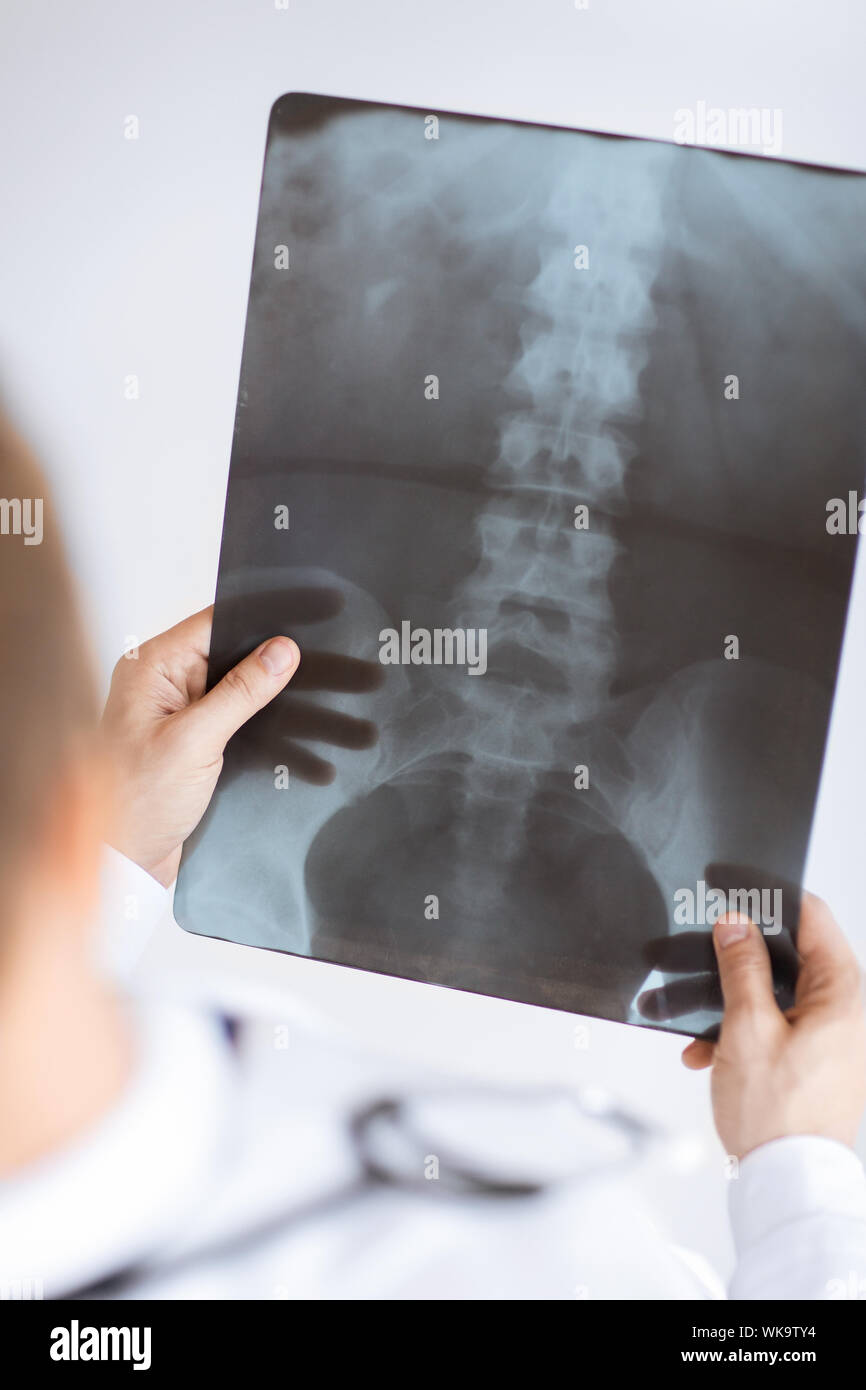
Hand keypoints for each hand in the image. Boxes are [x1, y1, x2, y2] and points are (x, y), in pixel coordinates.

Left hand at [101, 608, 299, 885]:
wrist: (121, 862)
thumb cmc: (133, 804)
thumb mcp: (194, 742)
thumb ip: (241, 693)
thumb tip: (281, 652)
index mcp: (150, 668)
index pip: (214, 623)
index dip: (260, 620)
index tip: (305, 619)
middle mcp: (162, 684)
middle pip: (229, 654)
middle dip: (272, 661)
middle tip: (320, 663)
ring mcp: (177, 713)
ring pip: (237, 689)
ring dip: (271, 698)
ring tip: (317, 700)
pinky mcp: (191, 741)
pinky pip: (234, 719)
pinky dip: (261, 725)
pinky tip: (293, 734)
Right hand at [681, 894, 865, 1158]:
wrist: (786, 1183)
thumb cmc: (778, 1115)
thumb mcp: (747, 1027)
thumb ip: (741, 968)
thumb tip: (737, 925)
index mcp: (843, 994)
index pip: (813, 918)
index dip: (771, 899)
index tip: (737, 891)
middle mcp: (847, 1013)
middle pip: (792, 957)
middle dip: (742, 960)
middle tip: (708, 953)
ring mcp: (834, 1040)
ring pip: (779, 995)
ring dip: (735, 1003)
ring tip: (701, 1021)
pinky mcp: (817, 1064)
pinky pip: (778, 1028)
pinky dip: (743, 1033)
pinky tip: (711, 1053)